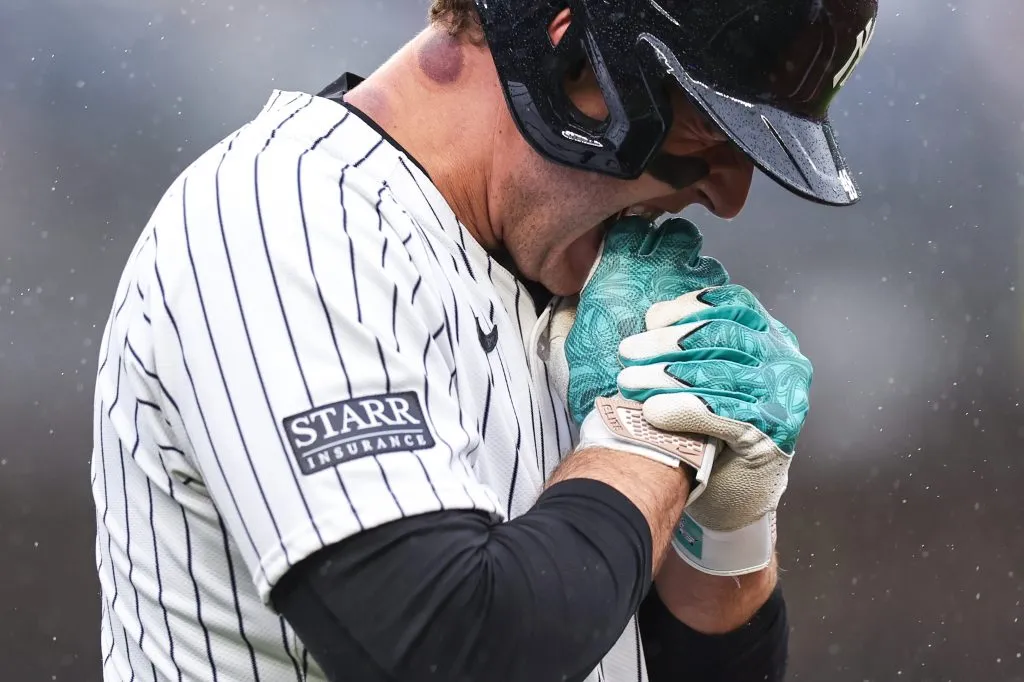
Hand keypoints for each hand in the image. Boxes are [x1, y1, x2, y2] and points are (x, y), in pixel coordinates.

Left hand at [543, 215, 811, 576]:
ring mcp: (783, 400)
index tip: (650, 319)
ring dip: (666, 375)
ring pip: (720, 375)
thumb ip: (690, 344)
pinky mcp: (772, 437)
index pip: (735, 305)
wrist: (736, 491)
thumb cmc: (713, 425)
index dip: (690, 308)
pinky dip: (685, 408)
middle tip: (627, 351)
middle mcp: (785, 363)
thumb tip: (649, 318)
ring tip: (629, 381)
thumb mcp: (707, 373)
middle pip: (724, 337)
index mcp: (771, 338)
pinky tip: (653, 411)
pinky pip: (725, 414)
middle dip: (668, 343)